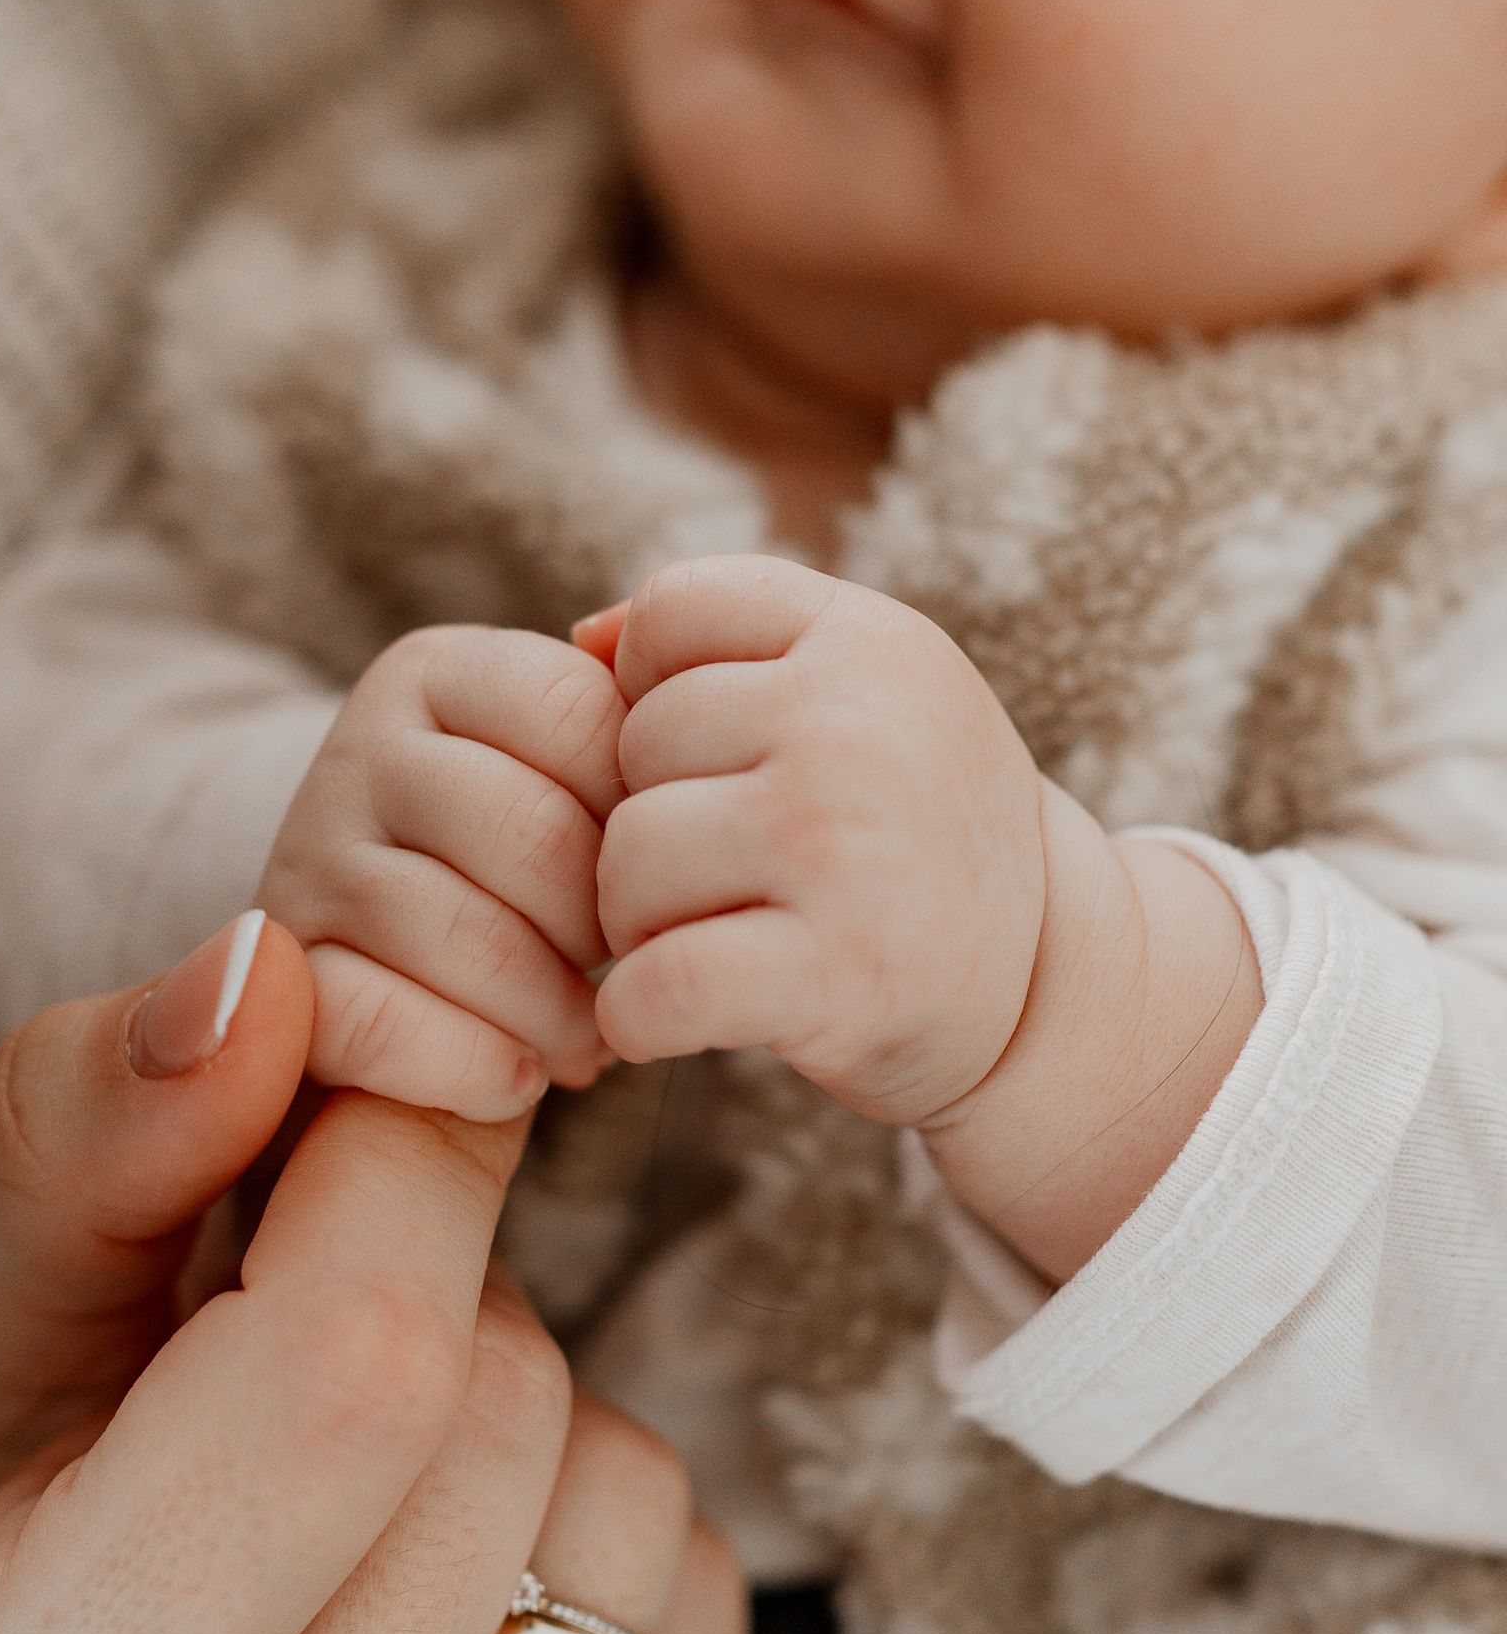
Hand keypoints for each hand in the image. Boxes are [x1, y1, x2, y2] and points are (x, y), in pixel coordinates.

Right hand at [0, 915, 746, 1633]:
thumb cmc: (9, 1525)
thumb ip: (94, 1129)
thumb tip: (280, 973)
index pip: (354, 1365)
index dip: (391, 1169)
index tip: (359, 1111)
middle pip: (499, 1417)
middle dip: (431, 1297)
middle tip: (308, 1352)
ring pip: (630, 1498)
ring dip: (529, 1418)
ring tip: (374, 1489)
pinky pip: (710, 1608)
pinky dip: (606, 1537)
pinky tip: (464, 1590)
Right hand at [260, 622, 626, 1122]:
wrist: (358, 947)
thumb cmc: (506, 865)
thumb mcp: (559, 774)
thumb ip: (630, 737)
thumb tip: (716, 733)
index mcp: (441, 673)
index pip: (584, 720)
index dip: (645, 820)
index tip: (655, 878)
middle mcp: (361, 747)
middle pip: (534, 835)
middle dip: (604, 928)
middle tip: (629, 975)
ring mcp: (310, 856)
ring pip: (468, 937)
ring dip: (553, 1015)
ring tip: (585, 1040)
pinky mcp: (285, 974)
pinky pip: (387, 1023)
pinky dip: (474, 1066)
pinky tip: (515, 1077)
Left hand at [593, 554, 1047, 1125]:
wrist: (1050, 985)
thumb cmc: (916, 834)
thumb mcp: (867, 699)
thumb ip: (736, 648)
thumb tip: (583, 639)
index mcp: (867, 640)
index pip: (669, 613)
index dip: (649, 698)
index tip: (706, 769)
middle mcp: (856, 726)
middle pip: (629, 751)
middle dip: (643, 827)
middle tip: (715, 882)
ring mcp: (843, 847)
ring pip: (625, 866)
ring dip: (635, 927)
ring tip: (710, 940)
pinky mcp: (836, 974)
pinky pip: (655, 986)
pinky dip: (636, 1019)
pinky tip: (668, 1019)